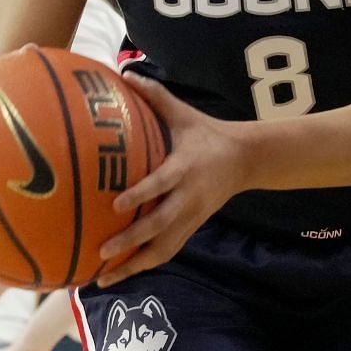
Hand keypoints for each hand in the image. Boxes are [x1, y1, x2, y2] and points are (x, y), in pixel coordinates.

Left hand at [95, 74, 248, 287]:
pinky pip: (167, 251)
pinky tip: (118, 276)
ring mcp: (192, 216)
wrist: (247, 159)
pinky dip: (143, 266)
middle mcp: (189, 197)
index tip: (117, 205)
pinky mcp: (192, 227)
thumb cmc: (207, 133)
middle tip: (103, 249)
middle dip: (133, 240)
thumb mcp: (184, 114)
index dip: (142, 195)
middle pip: (161, 225)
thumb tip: (124, 73)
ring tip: (103, 277)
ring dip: (135, 265)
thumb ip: (155, 96)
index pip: (162, 184)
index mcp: (185, 168)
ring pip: (164, 247)